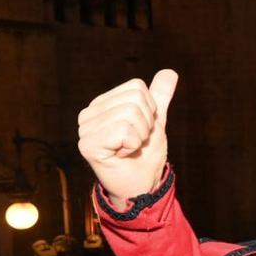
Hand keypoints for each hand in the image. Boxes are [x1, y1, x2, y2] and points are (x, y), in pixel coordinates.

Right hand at [77, 69, 177, 209]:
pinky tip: (122, 155)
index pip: (137, 87)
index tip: (140, 129)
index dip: (150, 110)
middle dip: (146, 124)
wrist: (141, 184)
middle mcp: (89, 113)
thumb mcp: (156, 121)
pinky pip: (124, 130)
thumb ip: (160, 96)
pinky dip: (132, 145)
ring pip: (131, 114)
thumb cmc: (145, 155)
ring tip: (129, 148)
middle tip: (135, 142)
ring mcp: (85, 129)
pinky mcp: (87, 144)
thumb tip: (170, 71)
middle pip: (135, 99)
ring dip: (140, 136)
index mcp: (102, 103)